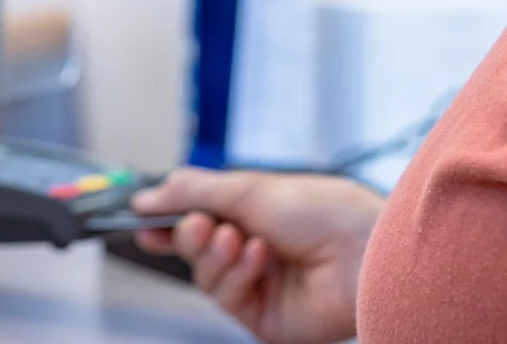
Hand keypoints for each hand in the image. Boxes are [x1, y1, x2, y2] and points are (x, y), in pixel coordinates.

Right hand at [131, 170, 383, 343]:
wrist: (364, 252)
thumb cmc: (323, 212)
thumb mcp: (248, 188)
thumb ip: (191, 191)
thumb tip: (145, 196)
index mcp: (255, 215)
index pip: (199, 218)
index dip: (168, 220)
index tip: (141, 218)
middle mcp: (256, 251)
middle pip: (195, 249)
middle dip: (190, 235)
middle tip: (199, 224)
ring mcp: (261, 286)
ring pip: (206, 277)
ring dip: (216, 255)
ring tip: (237, 238)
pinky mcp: (266, 318)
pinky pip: (227, 299)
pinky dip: (237, 275)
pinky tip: (259, 259)